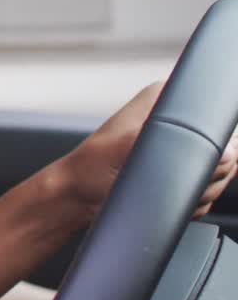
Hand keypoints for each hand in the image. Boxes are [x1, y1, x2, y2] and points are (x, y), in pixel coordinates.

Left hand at [56, 82, 237, 226]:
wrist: (77, 197)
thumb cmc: (90, 169)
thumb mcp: (128, 148)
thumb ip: (176, 143)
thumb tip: (226, 151)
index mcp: (164, 97)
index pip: (217, 110)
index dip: (219, 139)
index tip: (197, 158)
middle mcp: (177, 118)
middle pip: (228, 147)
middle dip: (209, 173)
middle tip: (175, 180)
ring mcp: (182, 147)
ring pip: (221, 172)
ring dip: (202, 190)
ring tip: (163, 189)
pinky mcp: (182, 172)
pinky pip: (209, 189)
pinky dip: (195, 201)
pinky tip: (168, 201)